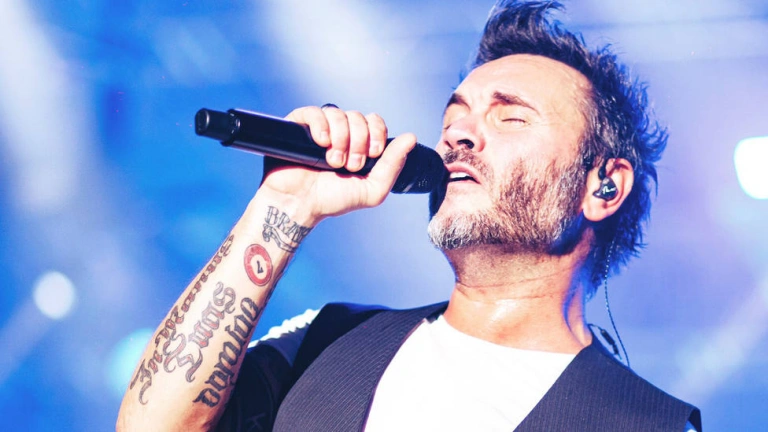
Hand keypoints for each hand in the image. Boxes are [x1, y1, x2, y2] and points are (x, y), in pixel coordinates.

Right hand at [258, 105, 416, 223]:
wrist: (299, 206)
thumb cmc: (333, 200)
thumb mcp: (372, 190)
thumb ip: (393, 165)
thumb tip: (411, 137)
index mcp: (358, 144)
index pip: (374, 121)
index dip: (377, 132)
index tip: (373, 154)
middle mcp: (339, 133)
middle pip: (358, 117)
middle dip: (359, 141)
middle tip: (350, 165)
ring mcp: (318, 129)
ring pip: (338, 114)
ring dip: (341, 139)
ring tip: (332, 162)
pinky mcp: (298, 127)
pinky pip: (313, 112)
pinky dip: (321, 125)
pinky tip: (320, 142)